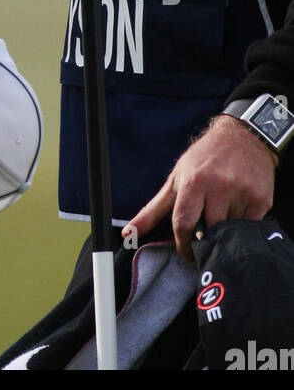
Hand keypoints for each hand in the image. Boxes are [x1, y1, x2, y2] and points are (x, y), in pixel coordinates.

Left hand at [122, 115, 277, 259]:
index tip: (186, 253)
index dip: (183, 245)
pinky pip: (250, 228)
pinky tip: (237, 215)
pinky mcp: (261, 199)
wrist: (242, 137)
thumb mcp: (176, 179)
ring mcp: (242, 193)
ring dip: (224, 233)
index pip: (184, 224)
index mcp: (194, 182)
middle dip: (205, 241)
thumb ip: (152, 209)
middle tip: (205, 244)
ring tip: (221, 222)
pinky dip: (242, 228)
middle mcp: (218, 187)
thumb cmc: (204, 159)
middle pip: (209, 232)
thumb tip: (128, 232)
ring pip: (230, 232)